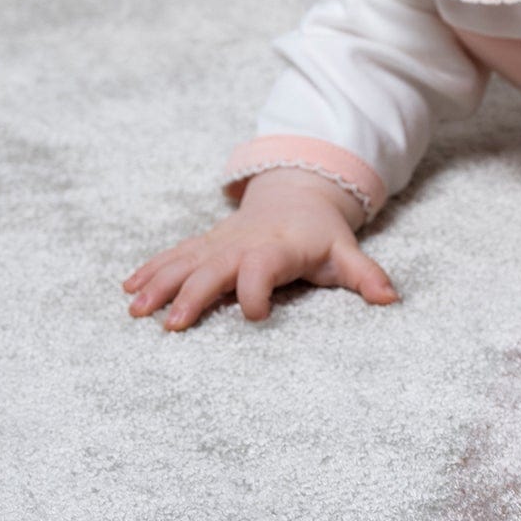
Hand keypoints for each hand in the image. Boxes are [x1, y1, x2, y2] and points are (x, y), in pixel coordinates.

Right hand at [122, 168, 398, 330]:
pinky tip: (128, 288)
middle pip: (215, 268)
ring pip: (186, 262)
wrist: (297, 194)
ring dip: (160, 284)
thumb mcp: (345, 253)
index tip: (255, 316)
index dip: (259, 292)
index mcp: (277, 249)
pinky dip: (151, 270)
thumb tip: (392, 298)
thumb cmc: (320, 235)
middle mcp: (243, 245)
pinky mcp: (205, 244)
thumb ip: (365, 275)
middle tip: (171, 325)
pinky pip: (174, 255)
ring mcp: (219, 243)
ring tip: (136, 309)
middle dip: (194, 294)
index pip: (264, 269)